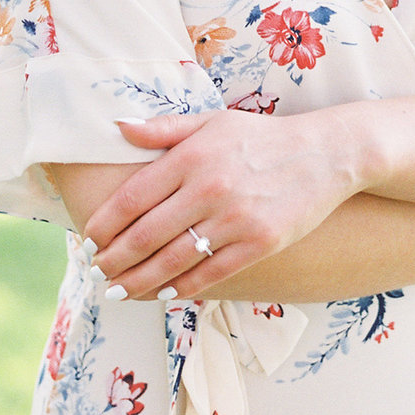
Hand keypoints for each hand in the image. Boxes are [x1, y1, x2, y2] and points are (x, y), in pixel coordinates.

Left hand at [83, 107, 359, 300]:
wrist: (324, 154)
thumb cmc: (261, 137)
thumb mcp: (212, 121)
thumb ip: (164, 129)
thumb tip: (118, 127)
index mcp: (192, 155)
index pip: (134, 197)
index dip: (106, 222)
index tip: (89, 237)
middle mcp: (209, 188)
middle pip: (147, 234)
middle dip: (115, 258)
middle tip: (97, 271)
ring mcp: (235, 219)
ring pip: (174, 260)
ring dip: (140, 280)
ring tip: (119, 290)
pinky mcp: (259, 244)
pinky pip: (211, 273)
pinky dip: (182, 287)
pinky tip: (163, 293)